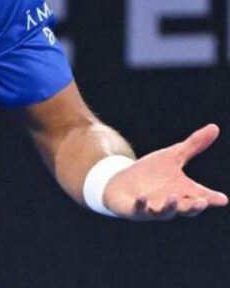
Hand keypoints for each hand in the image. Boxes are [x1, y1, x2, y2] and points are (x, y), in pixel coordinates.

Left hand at [103, 124, 228, 220]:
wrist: (121, 183)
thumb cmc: (150, 172)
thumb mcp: (172, 156)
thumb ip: (193, 145)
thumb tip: (215, 127)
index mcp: (183, 191)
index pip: (201, 195)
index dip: (212, 198)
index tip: (223, 200)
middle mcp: (170, 202)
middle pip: (186, 208)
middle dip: (194, 206)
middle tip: (202, 202)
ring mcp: (153, 208)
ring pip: (164, 212)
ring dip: (170, 206)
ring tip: (174, 197)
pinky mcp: (134, 209)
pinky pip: (139, 209)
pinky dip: (141, 204)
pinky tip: (142, 196)